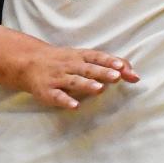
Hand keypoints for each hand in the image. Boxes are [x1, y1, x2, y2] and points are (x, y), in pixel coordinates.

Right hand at [0, 43, 137, 110]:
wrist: (29, 62)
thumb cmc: (65, 61)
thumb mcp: (84, 58)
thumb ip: (109, 65)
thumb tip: (135, 75)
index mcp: (79, 56)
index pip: (97, 57)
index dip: (109, 61)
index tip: (122, 67)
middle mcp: (70, 65)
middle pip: (88, 69)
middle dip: (102, 72)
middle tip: (116, 77)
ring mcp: (58, 78)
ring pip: (74, 81)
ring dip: (86, 85)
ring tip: (100, 90)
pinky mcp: (47, 91)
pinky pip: (57, 96)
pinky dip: (65, 101)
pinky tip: (75, 106)